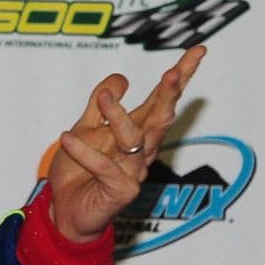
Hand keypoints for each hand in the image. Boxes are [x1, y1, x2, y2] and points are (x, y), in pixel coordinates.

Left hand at [47, 46, 205, 242]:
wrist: (65, 213)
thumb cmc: (78, 174)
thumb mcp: (83, 131)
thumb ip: (98, 106)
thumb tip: (120, 78)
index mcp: (137, 133)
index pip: (161, 101)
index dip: (180, 76)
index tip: (198, 51)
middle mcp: (141, 151)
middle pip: (160, 118)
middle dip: (169, 96)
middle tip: (173, 74)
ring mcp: (134, 172)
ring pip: (135, 140)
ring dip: (121, 117)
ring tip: (104, 97)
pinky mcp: (121, 191)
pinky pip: (104, 167)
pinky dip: (85, 152)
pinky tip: (67, 137)